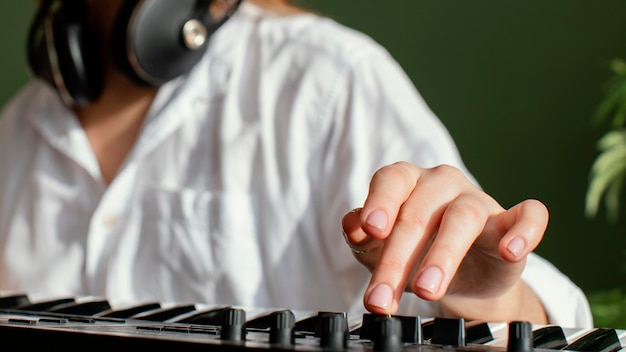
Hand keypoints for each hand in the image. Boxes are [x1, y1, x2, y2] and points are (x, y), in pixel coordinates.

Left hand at [341, 162, 548, 322]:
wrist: (459, 278)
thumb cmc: (414, 253)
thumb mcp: (381, 250)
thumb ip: (363, 238)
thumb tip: (352, 226)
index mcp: (407, 182)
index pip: (391, 181)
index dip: (380, 203)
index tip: (370, 230)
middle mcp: (441, 184)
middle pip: (419, 212)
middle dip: (397, 258)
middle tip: (382, 299)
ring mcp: (478, 201)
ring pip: (463, 217)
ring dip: (443, 255)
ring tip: (426, 290)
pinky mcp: (510, 223)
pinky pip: (528, 216)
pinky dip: (524, 230)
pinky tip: (512, 250)